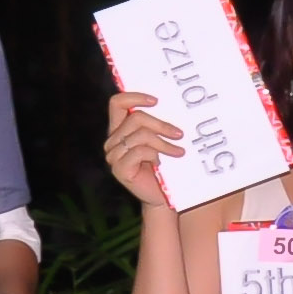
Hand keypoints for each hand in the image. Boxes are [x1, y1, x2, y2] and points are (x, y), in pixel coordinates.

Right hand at [103, 89, 182, 210]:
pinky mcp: (119, 169)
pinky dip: (156, 154)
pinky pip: (140, 151)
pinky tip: (164, 162)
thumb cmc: (163, 167)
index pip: (117, 103)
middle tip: (180, 134)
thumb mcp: (160, 141)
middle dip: (161, 124)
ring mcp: (113, 155)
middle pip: (135, 118)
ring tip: (179, 151)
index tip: (156, 101)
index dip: (134, 97)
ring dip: (164, 143)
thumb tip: (174, 104)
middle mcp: (112, 141)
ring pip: (140, 135)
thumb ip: (156, 125)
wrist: (162, 196)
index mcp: (119, 130)